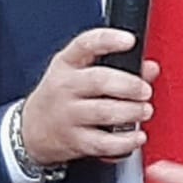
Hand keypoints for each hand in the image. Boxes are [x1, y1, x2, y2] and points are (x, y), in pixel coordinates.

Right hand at [20, 28, 159, 165]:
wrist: (31, 130)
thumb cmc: (60, 96)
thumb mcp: (79, 73)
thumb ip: (117, 67)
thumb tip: (150, 68)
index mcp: (67, 64)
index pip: (86, 44)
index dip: (109, 40)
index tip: (129, 40)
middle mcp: (65, 87)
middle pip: (99, 81)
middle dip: (129, 85)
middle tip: (145, 90)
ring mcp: (68, 115)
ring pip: (103, 112)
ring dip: (131, 112)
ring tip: (144, 111)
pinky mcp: (75, 141)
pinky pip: (103, 143)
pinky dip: (124, 141)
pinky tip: (136, 136)